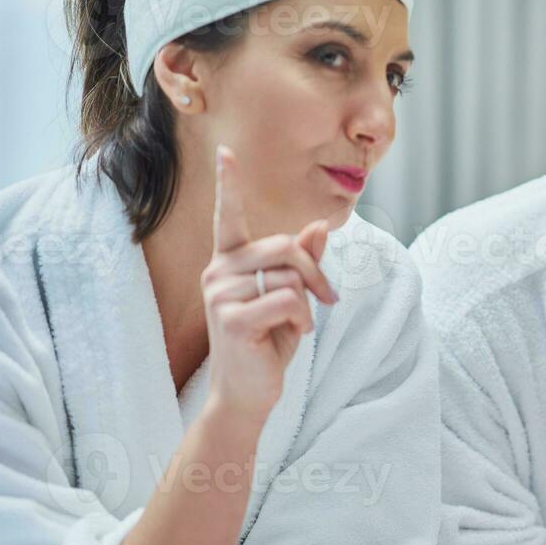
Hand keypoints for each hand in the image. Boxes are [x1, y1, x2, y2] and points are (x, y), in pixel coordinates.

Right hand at [203, 145, 336, 420]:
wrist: (249, 392)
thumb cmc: (269, 342)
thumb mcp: (292, 297)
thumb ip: (303, 262)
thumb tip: (319, 226)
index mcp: (229, 261)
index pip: (228, 216)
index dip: (228, 184)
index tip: (225, 151)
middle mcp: (218, 271)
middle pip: (284, 245)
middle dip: (315, 271)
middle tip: (327, 298)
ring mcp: (220, 294)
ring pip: (290, 276)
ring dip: (308, 302)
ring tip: (298, 324)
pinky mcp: (232, 318)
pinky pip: (288, 299)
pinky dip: (303, 318)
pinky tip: (294, 334)